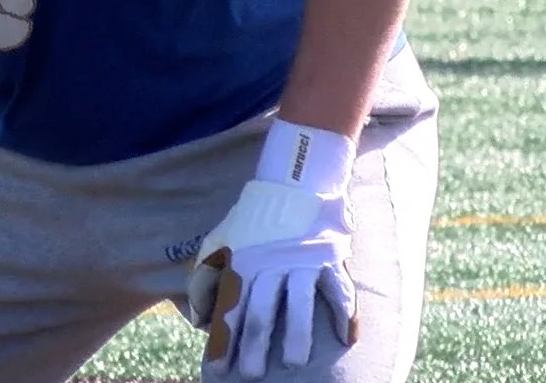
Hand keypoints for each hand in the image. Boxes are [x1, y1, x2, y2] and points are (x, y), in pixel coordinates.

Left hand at [186, 124, 356, 376]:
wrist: (293, 181)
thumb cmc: (252, 221)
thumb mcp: (219, 243)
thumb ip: (206, 280)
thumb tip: (199, 320)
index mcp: (242, 264)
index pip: (230, 310)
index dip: (224, 342)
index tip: (218, 371)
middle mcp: (271, 266)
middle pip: (262, 311)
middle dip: (255, 346)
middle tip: (252, 374)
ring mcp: (303, 263)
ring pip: (299, 305)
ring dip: (297, 336)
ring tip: (294, 362)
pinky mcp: (331, 258)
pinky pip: (340, 290)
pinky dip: (344, 314)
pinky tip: (346, 338)